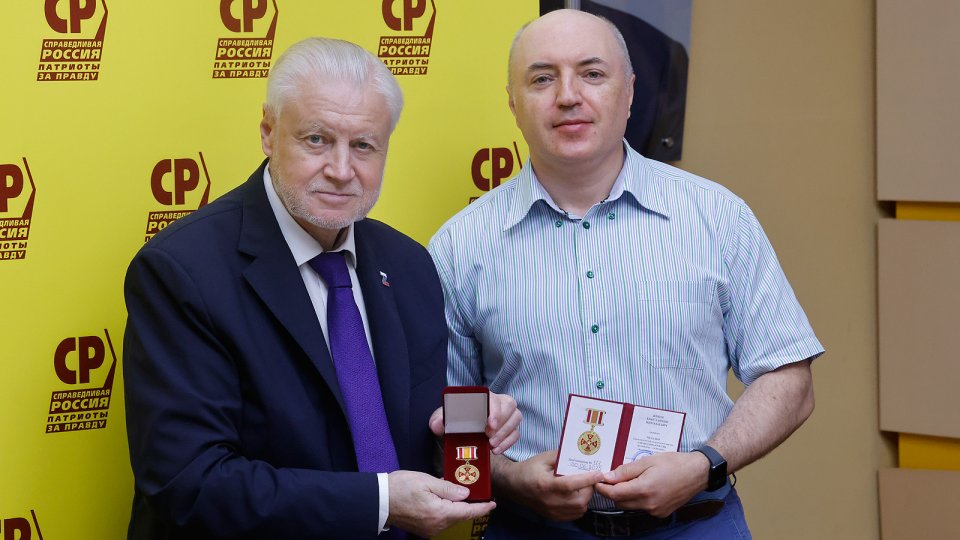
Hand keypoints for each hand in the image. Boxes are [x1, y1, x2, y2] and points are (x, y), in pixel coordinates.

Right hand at [386, 470, 495, 537]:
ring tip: (461, 493)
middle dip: (470, 505)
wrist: (379, 500)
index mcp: (440, 513)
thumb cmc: (401, 487)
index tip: (493, 503)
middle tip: (478, 493)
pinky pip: (442, 520)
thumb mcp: (426, 481)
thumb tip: (466, 493)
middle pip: (460, 516)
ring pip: (451, 518)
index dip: (482, 508)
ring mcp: (430, 529)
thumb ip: (448, 488)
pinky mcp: (423, 529)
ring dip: (458, 508)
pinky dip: (447, 511)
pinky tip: (446, 501)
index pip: (468, 512)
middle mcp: (437, 525)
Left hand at [428, 391, 520, 454]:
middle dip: (502, 423)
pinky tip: (496, 450)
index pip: (493, 397)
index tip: (489, 424)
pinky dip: (508, 443)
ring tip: (492, 445)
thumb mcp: (443, 420)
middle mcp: (496, 402)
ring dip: (505, 433)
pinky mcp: (509, 428)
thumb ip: (438, 420)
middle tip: (489, 437)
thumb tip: (438, 424)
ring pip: (516, 418)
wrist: (458, 432)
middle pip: (510, 405)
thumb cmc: (453, 421)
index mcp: (481, 396)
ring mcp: (505, 415)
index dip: (494, 410)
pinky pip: (516, 433)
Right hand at [494, 450, 602, 520]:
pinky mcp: (553, 517)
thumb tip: (582, 456)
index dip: (587, 479)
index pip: (570, 485)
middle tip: (589, 479)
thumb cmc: (529, 468)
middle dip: (589, 488)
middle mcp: (549, 500)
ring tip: (583, 486)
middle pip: (579, 500)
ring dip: (586, 497)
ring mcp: (551, 511)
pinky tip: (576, 495)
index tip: (599, 473)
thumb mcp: (544, 458)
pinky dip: (580, 505)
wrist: (514, 485)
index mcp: (545, 484)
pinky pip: (575, 514)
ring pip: (579, 509)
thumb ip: (562, 456)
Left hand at [594, 451, 708, 516]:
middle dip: (612, 491)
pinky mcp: (661, 513)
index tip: (597, 481)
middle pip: (620, 502)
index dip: (603, 488)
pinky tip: (640, 487)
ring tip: (626, 481)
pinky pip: (642, 508)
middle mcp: (649, 504)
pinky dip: (636, 499)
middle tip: (609, 479)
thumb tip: (608, 477)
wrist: (698, 473)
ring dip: (624, 496)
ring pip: (630, 506)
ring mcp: (656, 511)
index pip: (615, 494)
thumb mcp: (647, 461)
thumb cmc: (674, 463)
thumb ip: (626, 471)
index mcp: (645, 490)